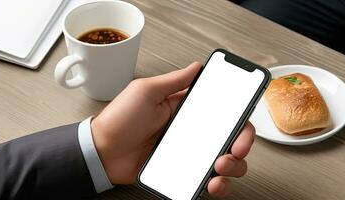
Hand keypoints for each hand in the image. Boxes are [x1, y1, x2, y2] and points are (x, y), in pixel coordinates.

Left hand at [91, 62, 255, 196]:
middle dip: (242, 146)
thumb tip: (196, 67)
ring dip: (232, 168)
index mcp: (186, 110)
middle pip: (232, 138)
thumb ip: (173, 81)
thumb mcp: (145, 92)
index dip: (240, 118)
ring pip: (225, 162)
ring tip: (219, 169)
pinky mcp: (182, 172)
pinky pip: (207, 180)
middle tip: (235, 151)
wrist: (101, 152)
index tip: (243, 126)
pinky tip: (211, 183)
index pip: (224, 111)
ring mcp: (189, 153)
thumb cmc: (118, 120)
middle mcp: (192, 131)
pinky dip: (216, 185)